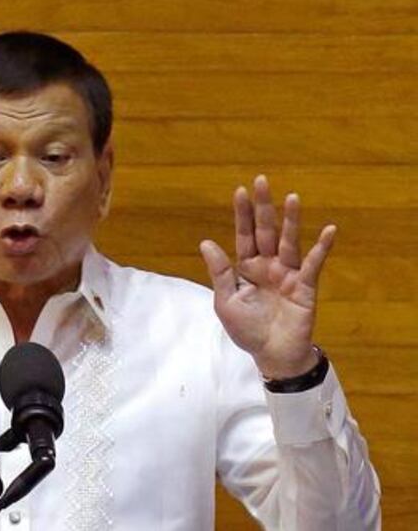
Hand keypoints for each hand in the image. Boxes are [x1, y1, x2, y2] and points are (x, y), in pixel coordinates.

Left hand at [199, 175, 334, 378]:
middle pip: (265, 231)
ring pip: (289, 241)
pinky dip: (321, 247)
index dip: (242, 214)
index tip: (240, 191)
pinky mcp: (305, 286)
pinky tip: (329, 229)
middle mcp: (268, 265)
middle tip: (262, 180)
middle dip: (264, 207)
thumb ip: (220, 272)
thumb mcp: (225, 301)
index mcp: (247, 267)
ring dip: (291, 220)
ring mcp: (287, 274)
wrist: (271, 355)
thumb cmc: (247, 330)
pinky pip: (313, 264)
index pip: (244, 235)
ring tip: (292, 197)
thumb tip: (206, 242)